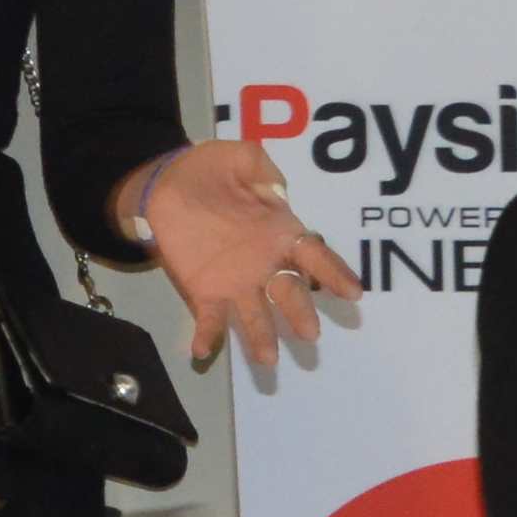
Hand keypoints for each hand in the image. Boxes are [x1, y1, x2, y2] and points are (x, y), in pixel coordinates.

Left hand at [122, 137, 366, 375]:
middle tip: (309, 333)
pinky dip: (209, 336)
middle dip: (299, 312)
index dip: (334, 273)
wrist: (163, 184)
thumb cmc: (208, 171)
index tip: (353, 293)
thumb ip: (261, 169)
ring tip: (268, 359)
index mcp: (279, 233)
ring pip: (255, 313)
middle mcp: (264, 264)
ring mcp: (235, 282)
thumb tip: (280, 192)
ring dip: (261, 336)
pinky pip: (210, 318)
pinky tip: (203, 351)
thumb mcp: (239, 157)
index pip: (313, 254)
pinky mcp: (204, 291)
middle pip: (288, 292)